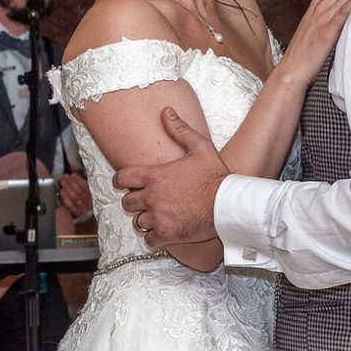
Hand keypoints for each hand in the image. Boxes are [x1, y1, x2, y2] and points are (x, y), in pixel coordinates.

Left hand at [58, 171, 90, 217]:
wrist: (92, 213)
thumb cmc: (87, 194)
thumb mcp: (86, 182)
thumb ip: (80, 173)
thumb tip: (72, 167)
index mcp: (93, 193)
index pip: (85, 185)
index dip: (78, 179)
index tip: (72, 174)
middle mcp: (89, 200)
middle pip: (79, 191)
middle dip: (71, 183)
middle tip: (64, 177)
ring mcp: (84, 207)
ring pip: (75, 197)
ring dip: (67, 188)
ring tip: (62, 182)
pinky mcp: (78, 212)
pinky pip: (71, 205)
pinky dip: (66, 198)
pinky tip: (62, 192)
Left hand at [113, 107, 227, 247]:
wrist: (229, 204)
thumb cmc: (216, 176)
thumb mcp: (200, 147)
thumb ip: (180, 129)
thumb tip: (166, 112)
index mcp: (155, 176)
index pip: (121, 178)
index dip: (120, 181)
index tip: (124, 184)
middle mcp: (152, 197)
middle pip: (126, 202)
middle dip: (134, 201)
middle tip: (146, 200)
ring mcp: (158, 217)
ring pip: (137, 221)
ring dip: (144, 219)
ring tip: (157, 215)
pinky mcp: (167, 234)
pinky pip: (149, 239)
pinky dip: (154, 237)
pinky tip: (164, 230)